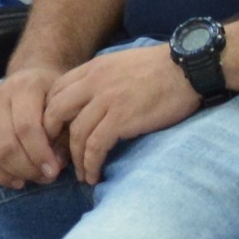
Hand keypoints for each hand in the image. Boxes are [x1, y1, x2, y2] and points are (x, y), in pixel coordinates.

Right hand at [0, 61, 72, 187]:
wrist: (32, 75)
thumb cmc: (54, 94)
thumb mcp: (65, 105)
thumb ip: (63, 133)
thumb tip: (55, 165)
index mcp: (25, 87)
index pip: (27, 127)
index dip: (40, 154)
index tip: (54, 171)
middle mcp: (0, 97)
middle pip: (8, 143)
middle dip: (28, 168)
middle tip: (48, 178)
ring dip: (16, 173)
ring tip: (36, 179)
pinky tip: (17, 182)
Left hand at [42, 43, 201, 185]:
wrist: (188, 68)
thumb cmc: (163, 68)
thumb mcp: (123, 63)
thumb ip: (103, 78)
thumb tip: (93, 101)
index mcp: (93, 68)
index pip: (56, 92)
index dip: (50, 116)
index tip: (57, 135)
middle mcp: (94, 82)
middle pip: (56, 113)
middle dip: (52, 139)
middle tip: (59, 157)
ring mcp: (106, 100)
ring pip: (75, 135)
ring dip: (75, 159)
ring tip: (81, 174)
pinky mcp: (121, 118)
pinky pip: (95, 147)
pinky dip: (90, 164)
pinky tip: (93, 175)